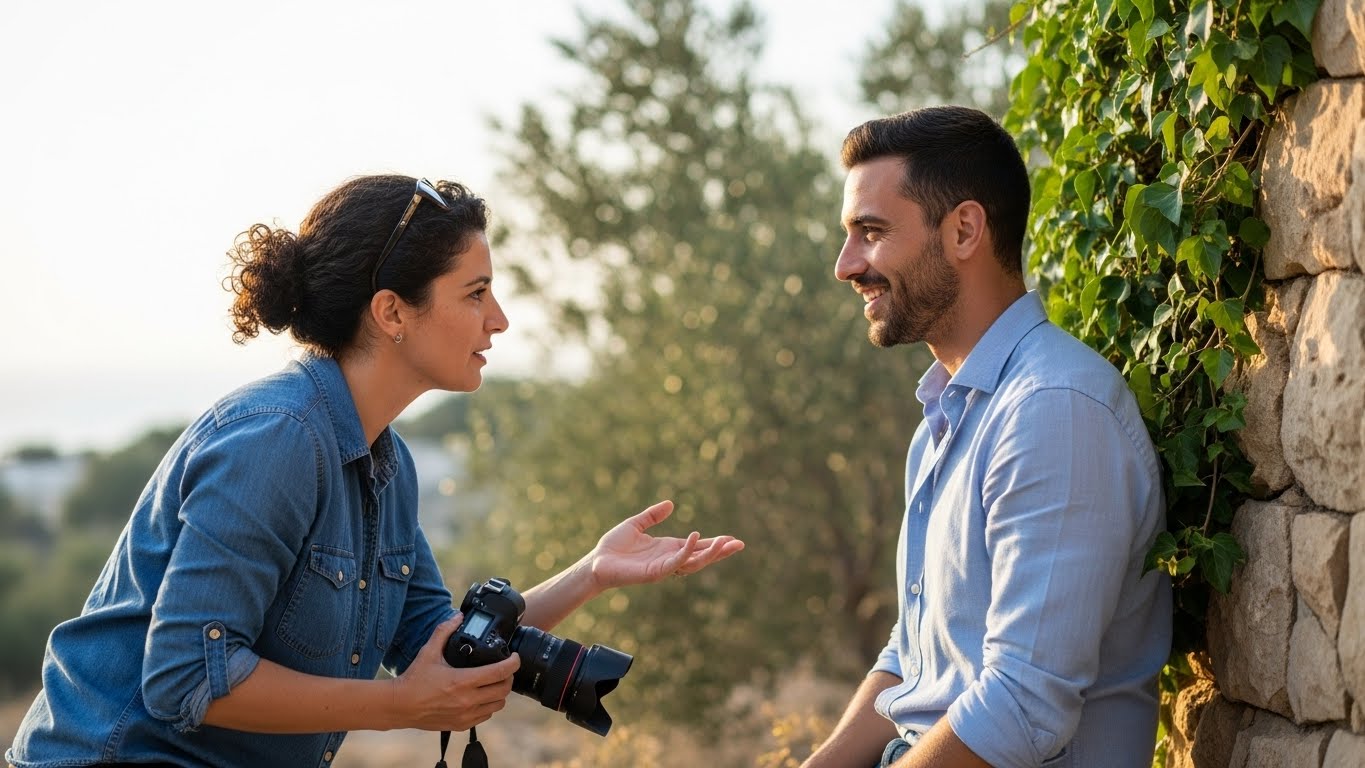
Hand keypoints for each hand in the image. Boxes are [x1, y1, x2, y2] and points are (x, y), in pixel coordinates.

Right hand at [390, 614, 519, 731]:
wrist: (400, 706)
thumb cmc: (414, 679)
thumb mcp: (429, 652)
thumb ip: (444, 631)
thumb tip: (457, 616)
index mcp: (462, 681)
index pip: (500, 672)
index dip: (513, 663)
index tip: (514, 657)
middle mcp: (468, 700)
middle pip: (504, 689)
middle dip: (509, 677)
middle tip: (505, 669)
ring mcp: (466, 715)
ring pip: (498, 705)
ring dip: (500, 693)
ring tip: (495, 683)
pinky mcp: (461, 725)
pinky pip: (486, 716)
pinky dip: (488, 706)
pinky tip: (482, 697)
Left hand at [588, 500, 744, 589]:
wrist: (596, 562)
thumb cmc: (613, 546)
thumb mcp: (636, 524)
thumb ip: (652, 515)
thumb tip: (670, 504)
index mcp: (668, 549)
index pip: (697, 546)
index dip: (714, 543)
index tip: (732, 539)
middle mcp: (669, 559)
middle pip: (701, 557)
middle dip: (720, 551)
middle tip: (740, 544)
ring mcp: (664, 567)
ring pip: (693, 562)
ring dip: (710, 554)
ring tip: (726, 543)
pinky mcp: (655, 572)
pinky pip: (676, 562)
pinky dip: (687, 551)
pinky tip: (695, 538)